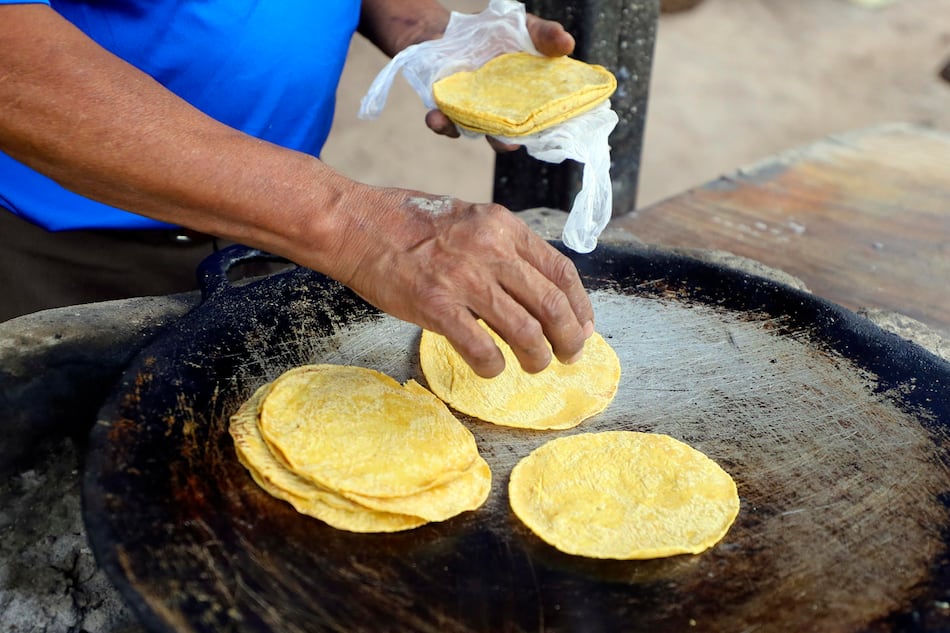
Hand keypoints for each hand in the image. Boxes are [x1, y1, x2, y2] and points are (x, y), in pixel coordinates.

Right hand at [328, 189, 593, 377]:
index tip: (584, 326)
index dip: (579, 305)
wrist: (356, 224)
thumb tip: (534, 288)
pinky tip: (491, 368)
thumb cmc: (408, 223)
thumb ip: (501, 247)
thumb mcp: (468, 219)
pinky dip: (493, 366)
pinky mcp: (436, 306)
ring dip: (537, 356)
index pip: (560, 270)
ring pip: (524, 331)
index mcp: (502, 226)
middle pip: (551, 304)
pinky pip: (481, 348)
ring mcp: (464, 278)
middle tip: (569, 355)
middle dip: (569, 337)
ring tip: (535, 365)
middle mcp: (490, 249)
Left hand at [425, 13, 575, 150]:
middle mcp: (502, 113)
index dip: (547, 127)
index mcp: (527, 99)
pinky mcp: (447, 110)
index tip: (552, 129)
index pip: (542, 119)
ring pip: (475, 133)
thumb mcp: (525, 28)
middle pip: (508, 136)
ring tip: (466, 127)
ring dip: (470, 132)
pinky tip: (436, 117)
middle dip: (507, 141)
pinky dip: (440, 123)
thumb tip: (567, 44)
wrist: (449, 32)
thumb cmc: (497, 34)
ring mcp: (474, 113)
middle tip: (509, 142)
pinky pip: (444, 123)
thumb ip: (546, 35)